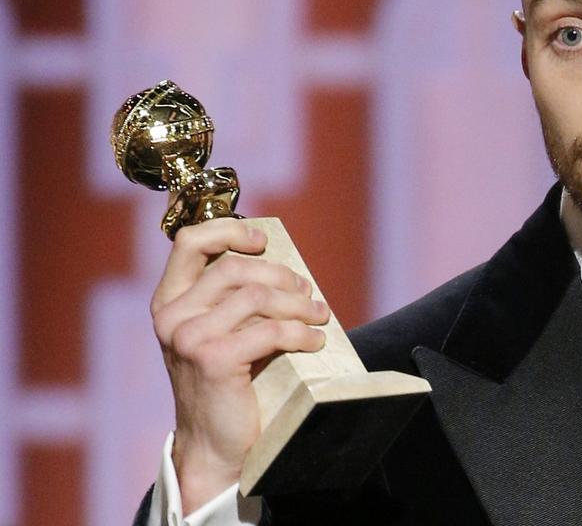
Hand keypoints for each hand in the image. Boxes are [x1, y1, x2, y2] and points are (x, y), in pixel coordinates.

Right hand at [151, 219, 329, 511]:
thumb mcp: (220, 332)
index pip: (190, 241)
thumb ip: (233, 298)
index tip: (263, 240)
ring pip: (259, 296)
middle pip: (237, 268)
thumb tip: (282, 264)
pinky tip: (315, 342)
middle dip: (283, 277)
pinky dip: (302, 333)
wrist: (216, 444)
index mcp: (168, 302)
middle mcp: (172, 316)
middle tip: (308, 293)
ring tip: (319, 316)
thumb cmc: (227, 382)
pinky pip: (271, 330)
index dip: (230, 230)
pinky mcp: (213, 359)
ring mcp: (189, 337)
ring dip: (300, 305)